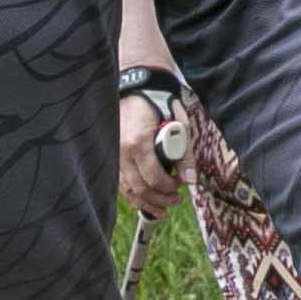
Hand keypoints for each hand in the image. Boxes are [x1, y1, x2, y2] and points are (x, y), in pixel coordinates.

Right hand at [116, 94, 185, 218]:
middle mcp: (121, 151)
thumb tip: (190, 180)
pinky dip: (134, 196)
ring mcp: (113, 155)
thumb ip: (185, 154)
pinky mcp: (111, 158)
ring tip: (163, 209)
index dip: (170, 187)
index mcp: (138, 142)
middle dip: (160, 199)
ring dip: (146, 203)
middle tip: (176, 201)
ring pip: (128, 190)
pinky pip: (120, 185)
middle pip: (140, 188)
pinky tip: (146, 202)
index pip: (154, 177)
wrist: (136, 90)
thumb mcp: (179, 125)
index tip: (181, 186)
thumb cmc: (160, 105)